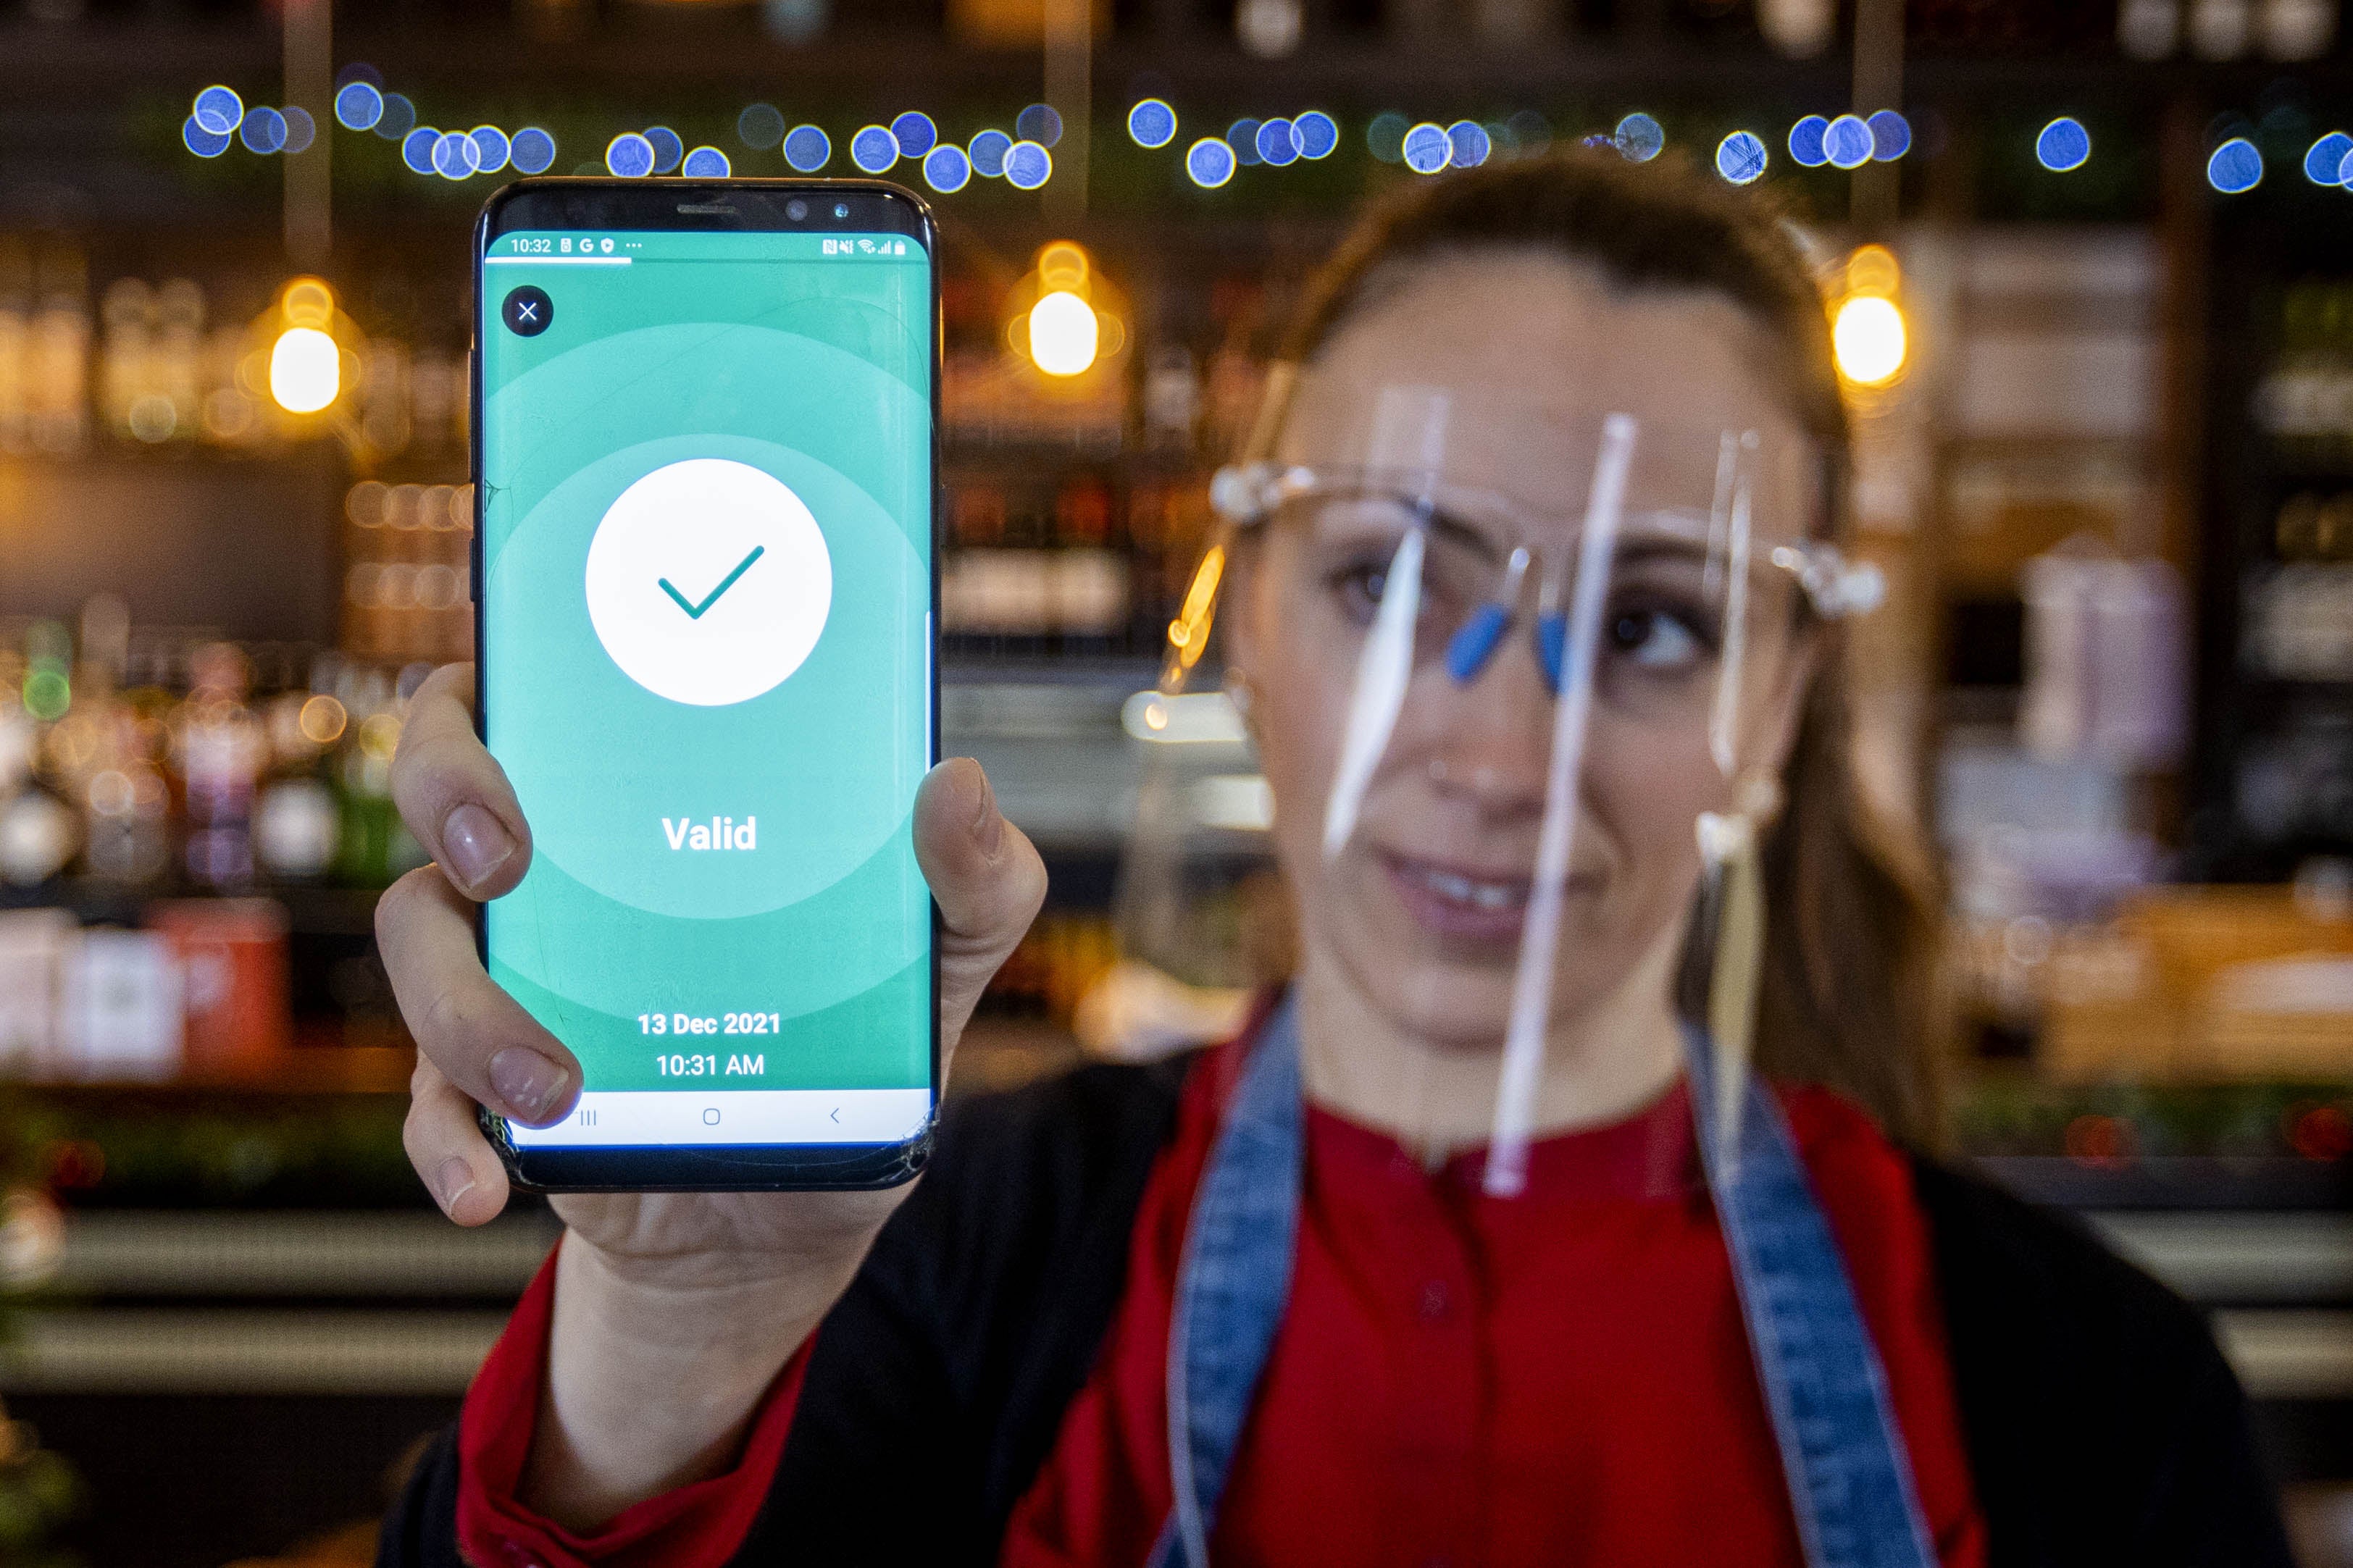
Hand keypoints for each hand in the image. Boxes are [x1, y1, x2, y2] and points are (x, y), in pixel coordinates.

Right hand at [376, 663, 1046, 1522]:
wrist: (799, 1211)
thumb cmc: (858, 1042)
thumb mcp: (941, 960)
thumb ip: (973, 880)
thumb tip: (957, 782)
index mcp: (651, 798)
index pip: (548, 686)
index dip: (515, 664)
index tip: (534, 692)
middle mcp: (563, 865)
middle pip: (444, 780)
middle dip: (446, 791)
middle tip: (508, 860)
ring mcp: (513, 969)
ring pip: (417, 940)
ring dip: (463, 1008)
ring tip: (553, 1085)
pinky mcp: (488, 1084)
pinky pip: (425, 1098)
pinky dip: (447, 1141)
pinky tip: (490, 1184)